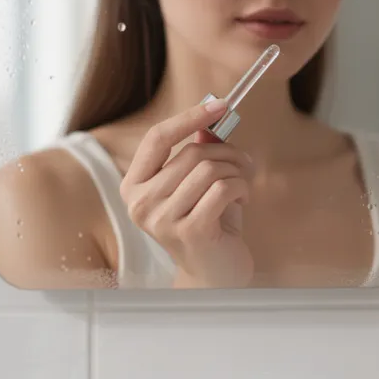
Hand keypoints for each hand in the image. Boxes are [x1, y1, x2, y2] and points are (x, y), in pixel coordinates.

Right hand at [120, 98, 255, 287]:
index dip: (189, 117)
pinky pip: (223, 188)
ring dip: (237, 172)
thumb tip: (210, 118)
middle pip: (191, 153)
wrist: (214, 273)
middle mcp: (141, 203)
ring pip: (209, 169)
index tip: (221, 105)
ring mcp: (162, 219)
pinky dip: (241, 188)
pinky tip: (242, 200)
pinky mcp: (190, 231)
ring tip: (242, 185)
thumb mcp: (196, 183)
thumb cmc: (207, 223)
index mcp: (133, 186)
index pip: (157, 138)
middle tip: (245, 164)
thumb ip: (197, 151)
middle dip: (227, 153)